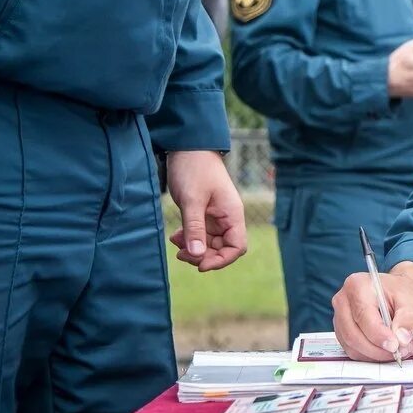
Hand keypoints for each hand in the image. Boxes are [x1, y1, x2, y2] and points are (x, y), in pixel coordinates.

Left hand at [165, 150, 247, 271]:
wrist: (188, 148)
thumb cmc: (194, 170)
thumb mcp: (192, 201)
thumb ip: (195, 229)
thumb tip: (197, 256)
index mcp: (232, 214)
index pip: (237, 247)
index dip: (221, 260)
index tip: (200, 264)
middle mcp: (227, 218)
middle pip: (223, 248)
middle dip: (204, 256)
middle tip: (182, 254)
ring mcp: (215, 216)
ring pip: (210, 243)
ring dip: (195, 248)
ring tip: (176, 243)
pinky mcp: (203, 213)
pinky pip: (200, 234)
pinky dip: (189, 239)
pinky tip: (176, 236)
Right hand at [332, 261, 412, 361]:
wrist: (399, 292)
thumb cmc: (403, 293)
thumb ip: (409, 319)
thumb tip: (401, 339)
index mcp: (358, 285)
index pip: (363, 316)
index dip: (378, 335)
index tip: (395, 346)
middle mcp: (343, 300)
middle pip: (353, 334)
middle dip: (378, 349)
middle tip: (402, 352)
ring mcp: (340, 317)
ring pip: (352, 346)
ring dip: (376, 355)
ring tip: (400, 351)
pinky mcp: (342, 331)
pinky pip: (353, 350)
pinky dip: (371, 356)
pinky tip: (388, 351)